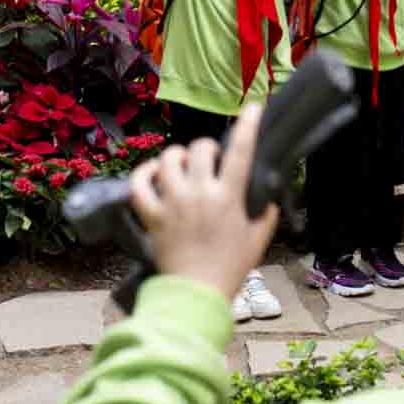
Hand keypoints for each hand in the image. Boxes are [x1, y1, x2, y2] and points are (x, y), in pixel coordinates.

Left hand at [129, 104, 279, 301]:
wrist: (196, 294)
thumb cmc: (231, 268)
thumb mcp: (259, 239)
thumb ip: (265, 212)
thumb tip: (264, 193)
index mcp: (228, 198)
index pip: (240, 152)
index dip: (247, 125)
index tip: (252, 108)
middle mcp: (198, 195)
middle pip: (198, 149)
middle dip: (206, 148)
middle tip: (209, 159)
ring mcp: (172, 204)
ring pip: (167, 160)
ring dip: (176, 156)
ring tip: (181, 165)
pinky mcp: (152, 216)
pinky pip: (139, 185)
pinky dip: (143, 174)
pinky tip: (152, 174)